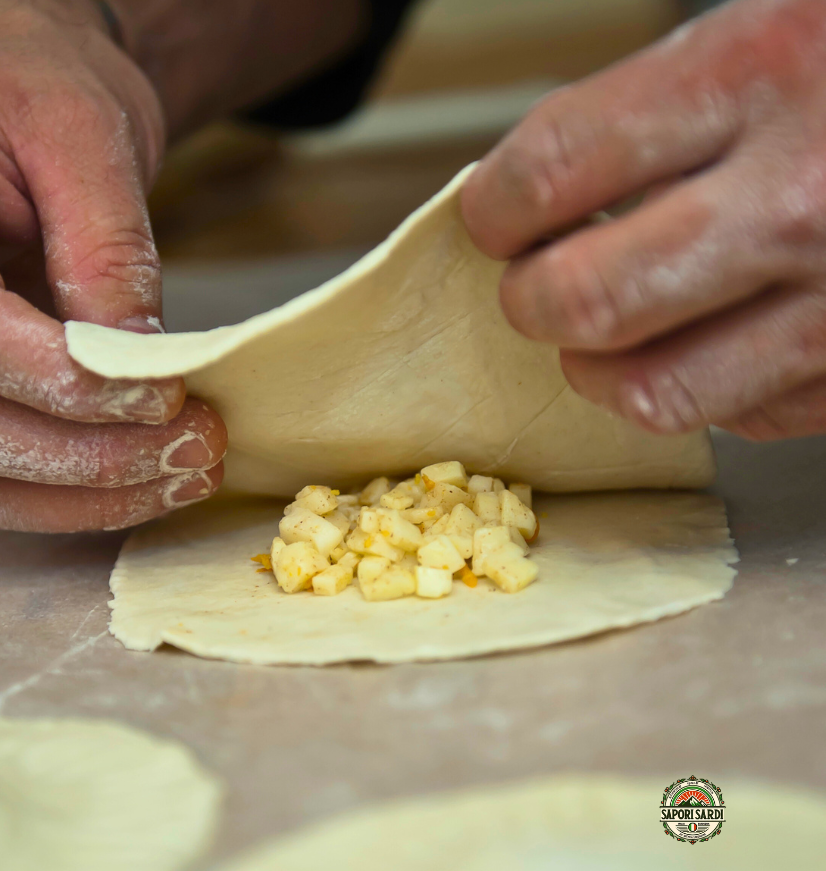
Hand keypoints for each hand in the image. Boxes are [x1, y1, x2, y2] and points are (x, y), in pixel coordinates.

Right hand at [0, 0, 225, 531]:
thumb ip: (106, 249)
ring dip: (90, 494)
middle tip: (197, 446)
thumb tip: (138, 364)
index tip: (162, 396)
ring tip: (191, 472)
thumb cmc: (39, 95)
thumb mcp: (84, 136)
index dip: (61, 380)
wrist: (20, 104)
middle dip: (91, 455)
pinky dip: (74, 501)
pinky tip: (152, 483)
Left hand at [462, 0, 825, 441]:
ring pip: (657, 392)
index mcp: (765, 72)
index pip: (554, 169)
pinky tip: (706, 347)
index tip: (491, 220)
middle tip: (534, 289)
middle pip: (587, 301)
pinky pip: (745, 416)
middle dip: (532, 303)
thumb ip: (663, 106)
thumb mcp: (779, 23)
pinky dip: (702, 393)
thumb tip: (540, 190)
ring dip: (599, 373)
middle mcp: (801, 198)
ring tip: (598, 340)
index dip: (494, 207)